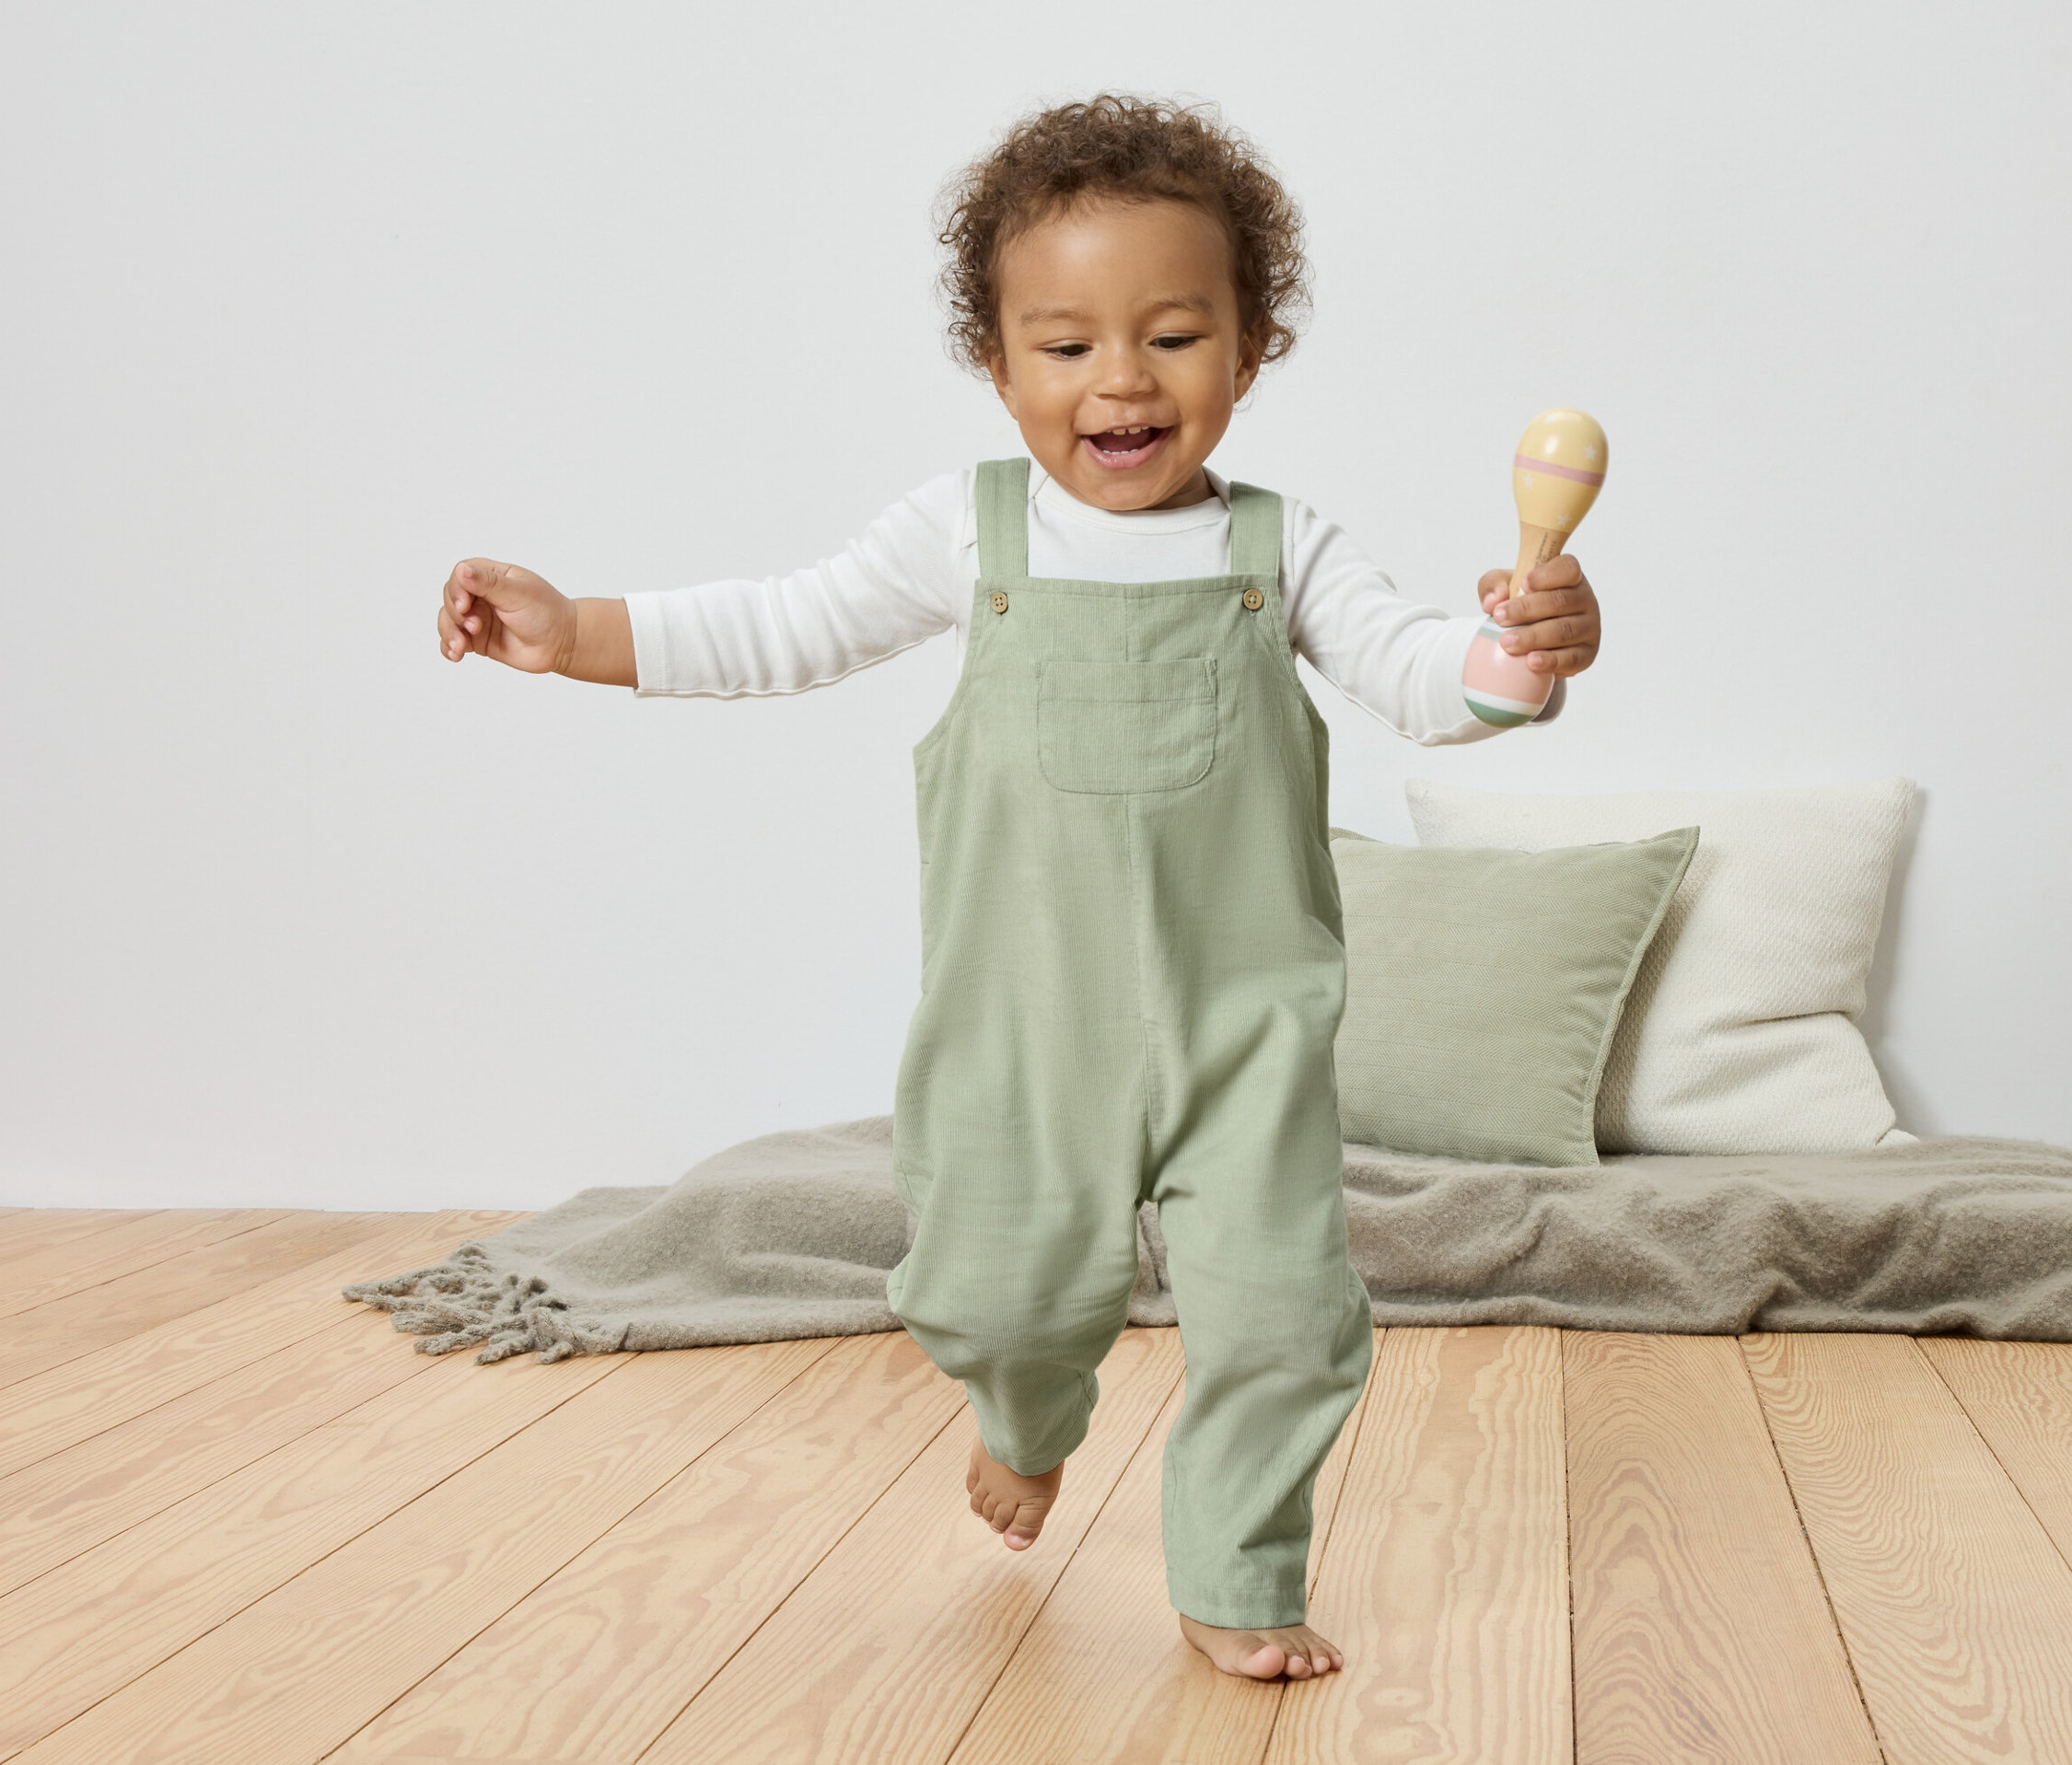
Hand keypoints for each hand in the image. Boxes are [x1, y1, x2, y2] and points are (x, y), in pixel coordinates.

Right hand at [437, 559, 574, 672]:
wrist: (562, 644)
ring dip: (449, 632)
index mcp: (493, 576)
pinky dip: (449, 647)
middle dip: (455, 613)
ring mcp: (478, 618)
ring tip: (460, 646)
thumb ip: (489, 583)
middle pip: (450, 598)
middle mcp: (482, 595)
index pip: (461, 574)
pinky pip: (454, 642)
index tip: (464, 604)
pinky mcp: (478, 640)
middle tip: (474, 626)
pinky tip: (455, 654)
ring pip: (448, 620)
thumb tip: (461, 570)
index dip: (457, 589)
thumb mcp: (519, 593)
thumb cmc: (547, 613)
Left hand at [1478, 555, 1599, 675]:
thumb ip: (1493, 585)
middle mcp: (1584, 599)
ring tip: (1507, 643)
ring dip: (1534, 637)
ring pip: (1564, 631)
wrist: (1533, 642)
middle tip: (1500, 618)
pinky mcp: (1586, 654)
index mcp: (1568, 577)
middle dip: (1527, 609)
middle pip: (1560, 601)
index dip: (1546, 576)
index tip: (1523, 584)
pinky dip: (1551, 661)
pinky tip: (1531, 662)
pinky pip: (1571, 658)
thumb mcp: (1504, 588)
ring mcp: (1589, 627)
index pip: (1567, 568)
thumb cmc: (1522, 608)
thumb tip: (1493, 601)